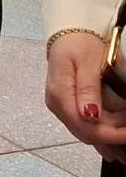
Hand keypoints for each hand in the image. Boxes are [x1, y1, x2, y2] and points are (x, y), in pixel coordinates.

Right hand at [45, 31, 125, 158]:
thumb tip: (90, 115)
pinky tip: (114, 141)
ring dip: (110, 136)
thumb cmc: (79, 45)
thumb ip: (87, 89)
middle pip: (87, 134)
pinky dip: (102, 132)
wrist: (68, 35)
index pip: (86, 127)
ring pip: (87, 133)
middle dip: (113, 137)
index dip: (112, 135)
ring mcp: (61, 107)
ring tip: (125, 134)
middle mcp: (57, 105)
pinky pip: (85, 126)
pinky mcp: (67, 106)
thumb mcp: (87, 62)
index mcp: (60, 95)